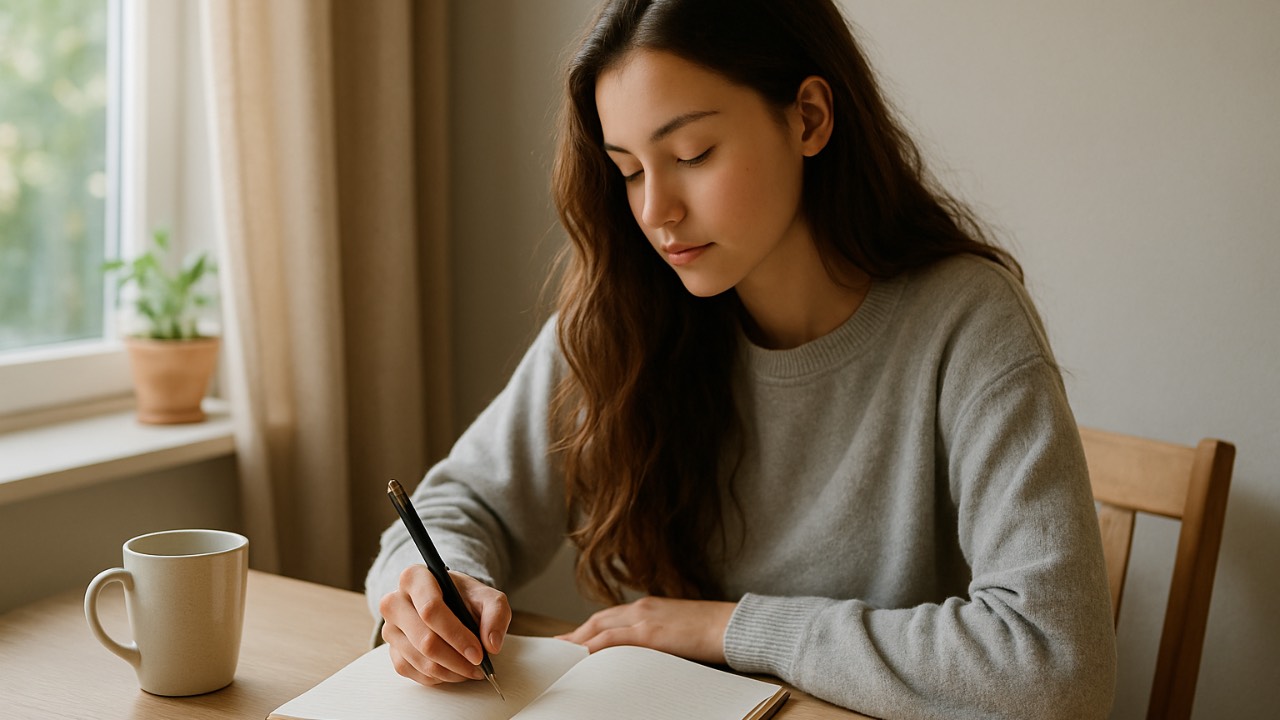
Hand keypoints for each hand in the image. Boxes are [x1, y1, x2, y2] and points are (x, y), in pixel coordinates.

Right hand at [379, 564, 510, 685]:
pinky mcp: (392, 651)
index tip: (478, 652)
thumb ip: (496, 614)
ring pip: (420, 660)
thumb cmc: (464, 597)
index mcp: (415, 578)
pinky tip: (454, 670)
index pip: (431, 610)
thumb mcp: (488, 596)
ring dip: (451, 671)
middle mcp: (395, 602)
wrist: (449, 603)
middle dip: (457, 659)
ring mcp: (390, 628)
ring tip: (471, 669)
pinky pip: (414, 672)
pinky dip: (439, 677)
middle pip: (425, 640)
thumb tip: (491, 644)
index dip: (457, 635)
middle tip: (479, 666)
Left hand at [556, 596, 737, 663]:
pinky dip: (593, 646)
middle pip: (599, 620)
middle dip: (576, 634)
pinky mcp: (650, 634)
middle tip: (559, 647)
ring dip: (579, 641)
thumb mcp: (681, 629)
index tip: (574, 639)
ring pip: (600, 629)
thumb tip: (649, 653)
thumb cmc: (714, 631)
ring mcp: (645, 619)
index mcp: (650, 606)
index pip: (610, 617)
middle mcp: (642, 608)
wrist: (733, 625)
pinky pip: (612, 640)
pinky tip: (581, 656)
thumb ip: (661, 636)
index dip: (589, 628)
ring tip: (563, 655)